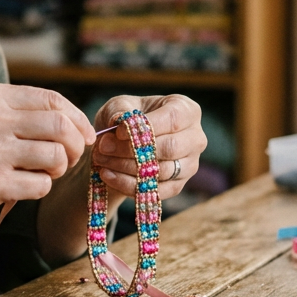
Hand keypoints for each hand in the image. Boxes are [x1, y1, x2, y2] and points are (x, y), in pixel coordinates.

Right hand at [0, 83, 94, 228]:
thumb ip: (10, 110)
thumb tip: (65, 118)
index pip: (51, 99)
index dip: (76, 117)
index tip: (84, 134)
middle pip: (60, 126)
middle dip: (74, 145)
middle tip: (67, 159)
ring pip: (56, 156)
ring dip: (57, 169)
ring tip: (41, 174)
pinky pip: (40, 185)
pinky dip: (39, 189)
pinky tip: (22, 189)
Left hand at [91, 95, 205, 199]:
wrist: (121, 144)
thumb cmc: (126, 119)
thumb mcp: (119, 106)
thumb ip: (118, 111)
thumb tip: (119, 122)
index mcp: (186, 110)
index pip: (173, 119)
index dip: (145, 127)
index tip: (118, 131)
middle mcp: (195, 138)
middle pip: (171, 147)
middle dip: (133, 150)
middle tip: (104, 148)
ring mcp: (189, 164)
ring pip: (162, 171)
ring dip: (127, 168)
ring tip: (102, 160)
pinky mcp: (178, 185)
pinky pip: (157, 190)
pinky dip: (129, 185)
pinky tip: (108, 175)